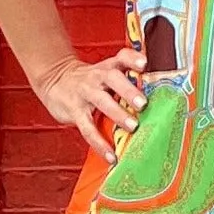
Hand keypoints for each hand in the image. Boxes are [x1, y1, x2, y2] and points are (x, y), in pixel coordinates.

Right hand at [33, 47, 147, 159]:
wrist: (56, 80)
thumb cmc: (90, 81)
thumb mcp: (105, 73)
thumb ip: (127, 82)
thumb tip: (158, 99)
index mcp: (108, 67)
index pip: (121, 57)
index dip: (132, 59)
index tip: (144, 63)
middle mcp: (97, 77)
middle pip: (113, 78)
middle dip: (128, 91)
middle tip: (143, 104)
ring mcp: (85, 94)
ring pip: (102, 102)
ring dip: (118, 114)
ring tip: (133, 127)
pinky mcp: (75, 112)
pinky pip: (88, 128)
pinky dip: (100, 144)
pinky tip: (112, 156)